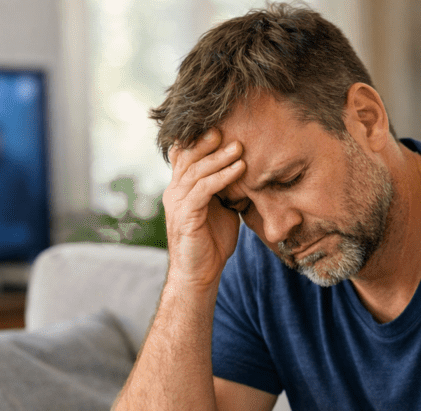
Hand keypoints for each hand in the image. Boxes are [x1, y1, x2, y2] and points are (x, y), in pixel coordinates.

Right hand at [163, 129, 246, 288]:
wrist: (199, 275)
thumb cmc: (212, 244)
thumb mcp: (221, 211)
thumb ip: (226, 191)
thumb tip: (246, 172)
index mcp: (180, 189)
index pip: (185, 156)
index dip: (198, 139)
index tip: (221, 125)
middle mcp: (174, 192)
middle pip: (188, 157)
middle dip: (208, 142)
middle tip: (228, 128)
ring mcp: (177, 204)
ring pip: (196, 171)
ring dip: (219, 157)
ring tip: (239, 147)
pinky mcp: (186, 216)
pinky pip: (203, 190)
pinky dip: (222, 177)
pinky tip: (239, 169)